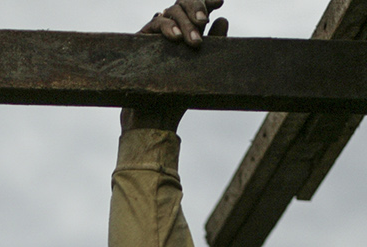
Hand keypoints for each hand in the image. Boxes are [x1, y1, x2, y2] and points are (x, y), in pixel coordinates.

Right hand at [121, 1, 228, 132]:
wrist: (156, 116)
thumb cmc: (179, 94)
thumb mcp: (201, 68)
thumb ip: (213, 45)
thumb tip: (223, 19)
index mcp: (188, 31)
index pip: (197, 8)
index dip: (206, 1)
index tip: (220, 1)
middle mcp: (172, 28)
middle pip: (184, 4)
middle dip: (196, 7)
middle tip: (204, 20)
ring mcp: (156, 33)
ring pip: (172, 12)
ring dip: (185, 23)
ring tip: (194, 41)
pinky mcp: (142, 39)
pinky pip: (155, 23)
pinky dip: (167, 28)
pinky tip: (175, 38)